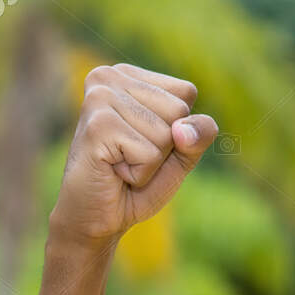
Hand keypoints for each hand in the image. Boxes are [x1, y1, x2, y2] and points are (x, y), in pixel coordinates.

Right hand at [48, 62, 218, 253]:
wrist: (96, 219)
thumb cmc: (135, 183)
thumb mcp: (179, 155)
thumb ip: (199, 134)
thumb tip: (184, 129)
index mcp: (127, 75)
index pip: (186, 93)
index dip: (177, 130)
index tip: (143, 143)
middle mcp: (109, 76)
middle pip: (178, 111)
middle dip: (164, 147)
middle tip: (130, 158)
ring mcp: (100, 98)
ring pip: (166, 134)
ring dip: (150, 163)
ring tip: (120, 165)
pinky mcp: (98, 126)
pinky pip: (150, 153)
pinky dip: (140, 174)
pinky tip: (113, 171)